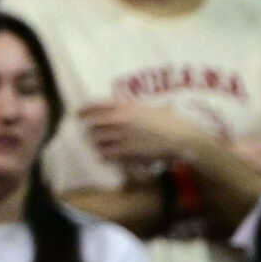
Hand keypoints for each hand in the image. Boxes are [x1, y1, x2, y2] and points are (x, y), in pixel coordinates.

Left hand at [78, 100, 209, 168]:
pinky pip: (107, 154)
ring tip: (98, 145)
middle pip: (94, 123)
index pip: (97, 105)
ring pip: (98, 140)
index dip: (84, 109)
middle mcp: (121, 119)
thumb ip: (136, 108)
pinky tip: (105, 157)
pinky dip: (104, 155)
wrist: (182, 137)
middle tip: (89, 132)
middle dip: (90, 128)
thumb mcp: (152, 108)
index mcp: (126, 106)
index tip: (78, 113)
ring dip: (97, 143)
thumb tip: (128, 107)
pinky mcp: (128, 151)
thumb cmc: (173, 121)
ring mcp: (123, 136)